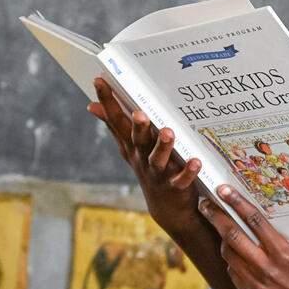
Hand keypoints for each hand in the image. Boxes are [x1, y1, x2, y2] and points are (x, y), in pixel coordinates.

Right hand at [88, 78, 204, 236]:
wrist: (167, 208)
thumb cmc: (149, 169)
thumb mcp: (130, 149)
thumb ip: (115, 126)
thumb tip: (92, 106)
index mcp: (132, 146)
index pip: (117, 121)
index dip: (107, 102)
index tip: (99, 80)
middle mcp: (143, 158)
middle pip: (137, 141)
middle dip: (137, 127)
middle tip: (140, 113)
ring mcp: (159, 173)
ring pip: (158, 159)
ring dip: (163, 146)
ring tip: (167, 132)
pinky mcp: (176, 186)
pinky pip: (183, 179)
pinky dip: (189, 171)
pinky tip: (195, 161)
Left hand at [200, 184, 288, 288]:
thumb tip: (283, 204)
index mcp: (283, 251)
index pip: (254, 220)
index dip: (236, 203)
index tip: (223, 190)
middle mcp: (267, 267)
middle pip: (232, 236)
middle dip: (215, 216)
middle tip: (204, 203)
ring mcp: (256, 284)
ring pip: (228, 254)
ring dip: (223, 238)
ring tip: (220, 226)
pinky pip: (233, 272)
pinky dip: (232, 260)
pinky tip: (237, 253)